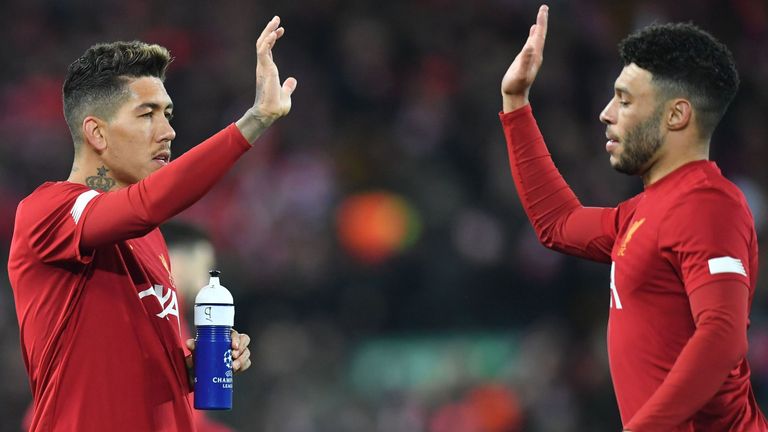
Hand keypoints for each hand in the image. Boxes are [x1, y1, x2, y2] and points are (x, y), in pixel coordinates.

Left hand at [185, 329, 251, 380]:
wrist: (200, 371)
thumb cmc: (200, 357)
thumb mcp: (197, 351)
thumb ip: (194, 346)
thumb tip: (189, 343)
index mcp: (225, 336)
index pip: (235, 334)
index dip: (237, 338)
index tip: (233, 345)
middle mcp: (233, 343)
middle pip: (245, 341)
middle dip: (241, 348)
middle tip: (233, 356)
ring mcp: (238, 353)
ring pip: (246, 353)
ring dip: (242, 359)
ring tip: (233, 367)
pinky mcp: (240, 364)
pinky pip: (246, 363)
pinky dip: (243, 366)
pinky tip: (236, 370)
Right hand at [236, 16, 297, 142]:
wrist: (269, 114)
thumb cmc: (275, 107)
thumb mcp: (285, 95)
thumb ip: (288, 87)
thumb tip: (292, 80)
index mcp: (268, 70)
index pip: (268, 50)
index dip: (273, 39)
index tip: (280, 30)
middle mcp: (264, 67)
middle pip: (263, 43)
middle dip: (269, 30)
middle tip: (276, 18)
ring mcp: (263, 67)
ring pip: (262, 44)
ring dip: (268, 31)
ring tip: (275, 20)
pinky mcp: (265, 70)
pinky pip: (264, 51)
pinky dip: (268, 41)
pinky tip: (275, 33)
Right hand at [501, 4, 548, 111]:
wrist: (515, 96)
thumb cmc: (515, 86)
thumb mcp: (519, 73)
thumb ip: (525, 60)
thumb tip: (530, 46)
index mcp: (535, 55)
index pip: (539, 36)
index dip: (541, 22)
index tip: (543, 9)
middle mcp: (536, 54)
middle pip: (540, 35)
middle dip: (542, 21)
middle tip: (544, 7)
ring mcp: (532, 57)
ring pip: (537, 38)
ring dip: (539, 26)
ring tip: (541, 16)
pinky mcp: (526, 59)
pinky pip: (532, 43)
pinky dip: (533, 34)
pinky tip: (533, 30)